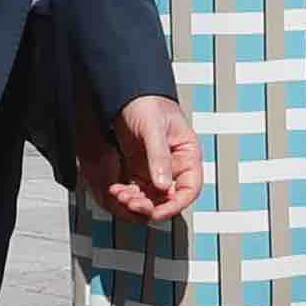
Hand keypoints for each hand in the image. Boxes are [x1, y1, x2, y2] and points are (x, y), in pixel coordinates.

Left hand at [87, 95, 200, 222]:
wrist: (126, 94)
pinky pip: (136, 190)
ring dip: (135, 202)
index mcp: (187, 155)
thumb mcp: (154, 128)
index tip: (158, 212)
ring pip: (150, 198)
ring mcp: (156, 169)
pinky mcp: (139, 169)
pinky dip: (126, 194)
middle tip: (132, 203)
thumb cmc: (147, 102)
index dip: (176, 205)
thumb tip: (162, 184)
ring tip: (120, 195)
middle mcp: (174, 166)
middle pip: (168, 199)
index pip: (189, 189)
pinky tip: (116, 190)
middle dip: (150, 205)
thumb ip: (159, 156)